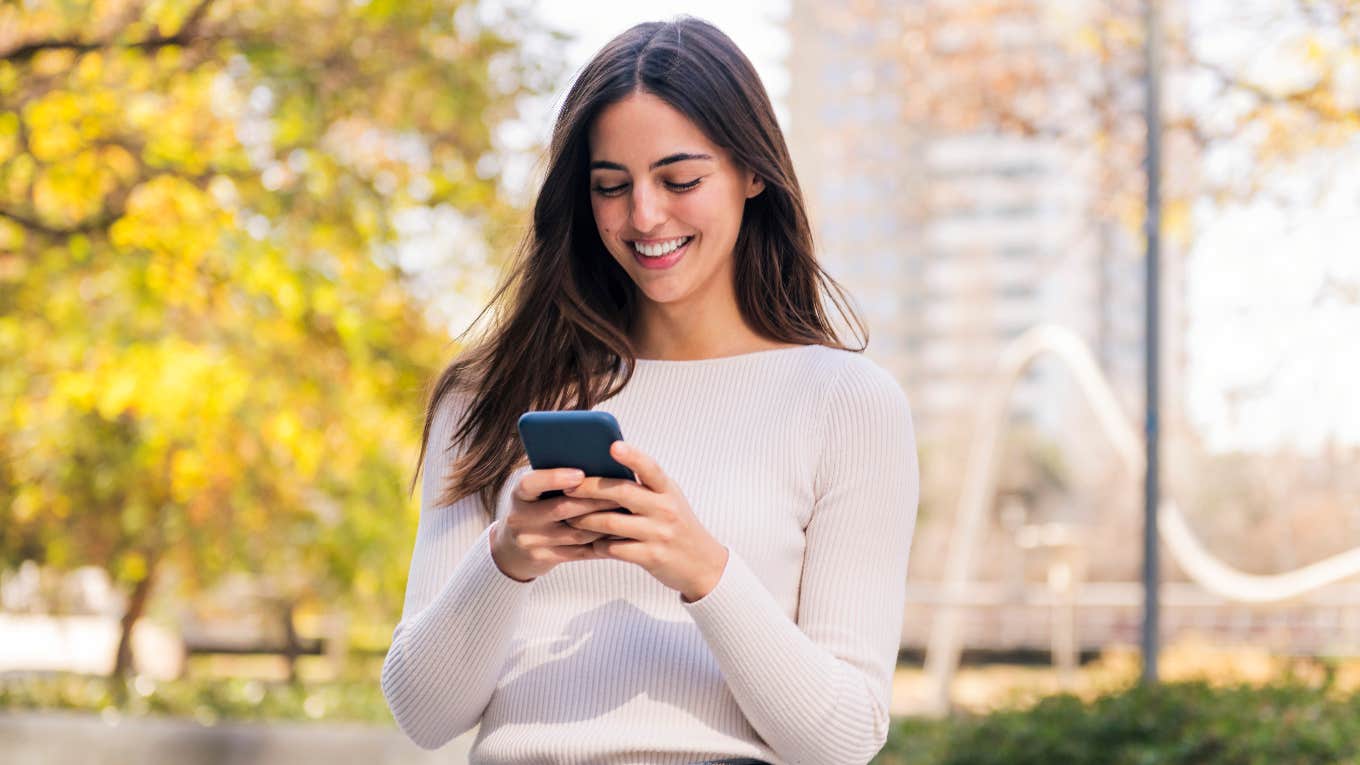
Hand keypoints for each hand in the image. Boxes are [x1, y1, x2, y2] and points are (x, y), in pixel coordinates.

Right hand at [489, 468, 621, 581]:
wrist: (513, 548)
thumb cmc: (534, 508)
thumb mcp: (535, 492)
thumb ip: (556, 479)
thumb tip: (597, 462)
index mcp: (519, 494)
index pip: (531, 484)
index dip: (555, 478)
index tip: (580, 474)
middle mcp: (520, 519)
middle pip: (561, 509)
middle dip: (594, 500)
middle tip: (622, 491)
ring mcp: (531, 542)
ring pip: (575, 533)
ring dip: (603, 523)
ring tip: (626, 512)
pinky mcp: (544, 559)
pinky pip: (579, 552)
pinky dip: (601, 543)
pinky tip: (619, 534)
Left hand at [560, 441, 728, 601]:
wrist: (703, 565)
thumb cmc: (677, 527)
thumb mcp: (669, 500)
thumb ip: (645, 486)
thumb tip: (606, 468)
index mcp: (668, 490)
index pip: (650, 468)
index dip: (632, 456)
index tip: (613, 445)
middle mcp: (665, 509)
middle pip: (622, 492)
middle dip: (589, 489)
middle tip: (567, 487)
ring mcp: (658, 533)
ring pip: (611, 522)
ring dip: (585, 520)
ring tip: (569, 517)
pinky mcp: (651, 557)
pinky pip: (614, 549)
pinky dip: (597, 545)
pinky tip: (589, 543)